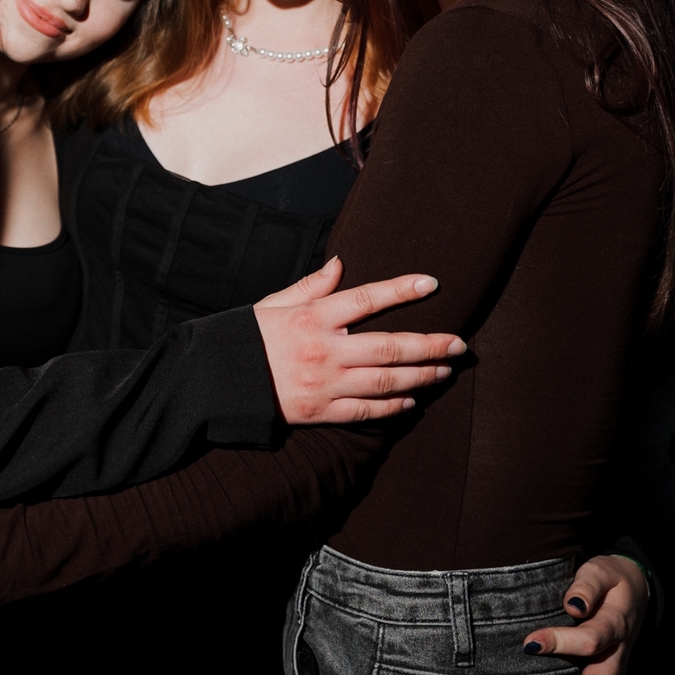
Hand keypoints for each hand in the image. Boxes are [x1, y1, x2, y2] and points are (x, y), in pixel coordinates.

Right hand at [254, 257, 460, 424]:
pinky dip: (391, 408)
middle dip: (430, 344)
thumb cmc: (245, 338)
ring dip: (421, 376)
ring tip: (445, 371)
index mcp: (313, 317)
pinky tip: (412, 402)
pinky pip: (365, 412)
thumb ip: (311, 285)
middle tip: (459, 343)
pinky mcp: (318, 413)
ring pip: (385, 381)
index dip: (402, 290)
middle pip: (390, 346)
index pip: (367, 298)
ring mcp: (323, 384)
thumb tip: (341, 262)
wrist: (214, 382)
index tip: (432, 283)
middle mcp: (323, 350)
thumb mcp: (274, 303)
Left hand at [520, 555, 647, 674]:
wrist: (634, 588)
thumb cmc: (608, 579)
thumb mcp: (599, 570)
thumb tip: (572, 605)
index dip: (560, 642)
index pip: (591, 638)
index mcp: (614, 624)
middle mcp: (619, 656)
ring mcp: (621, 674)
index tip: (528, 644)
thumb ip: (586, 586)